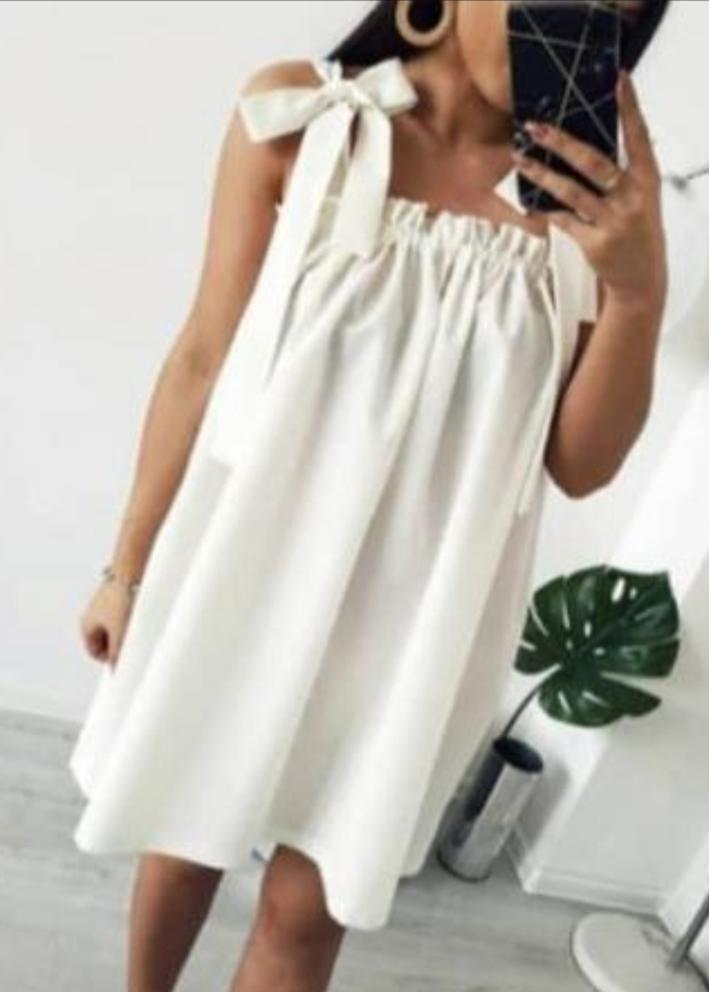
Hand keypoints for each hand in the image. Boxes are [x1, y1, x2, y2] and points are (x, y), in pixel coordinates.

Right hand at [78, 578, 135, 667]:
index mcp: (86, 626)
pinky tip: (140, 618)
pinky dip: (129, 621)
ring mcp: (102, 606)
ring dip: (124, 633)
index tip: (124, 659)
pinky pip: (121, 616)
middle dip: (117, 645)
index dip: (108, 659)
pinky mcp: (115, 598)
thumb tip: (115, 670)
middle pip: (104, 641)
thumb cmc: (122, 601)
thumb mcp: (120, 632)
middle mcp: (91, 616)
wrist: (130, 571)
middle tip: (133, 644)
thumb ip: (117, 653)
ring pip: (113, 629)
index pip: (94, 652)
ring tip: (137, 629)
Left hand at [512, 70, 667, 311]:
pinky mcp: (595, 243)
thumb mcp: (642, 195)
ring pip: (572, 192)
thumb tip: (599, 133)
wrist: (641, 277)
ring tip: (520, 159)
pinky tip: (529, 198)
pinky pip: (564, 220)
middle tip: (536, 127)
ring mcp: (613, 222)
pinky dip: (546, 208)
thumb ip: (626, 168)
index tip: (618, 79)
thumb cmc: (637, 227)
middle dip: (562, 143)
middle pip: (594, 162)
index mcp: (648, 179)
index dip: (630, 108)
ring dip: (542, 175)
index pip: (639, 136)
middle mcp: (632, 198)